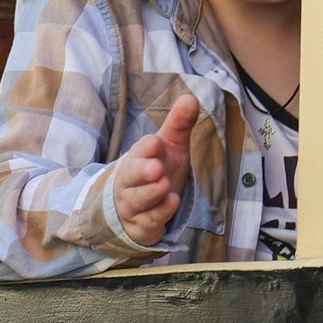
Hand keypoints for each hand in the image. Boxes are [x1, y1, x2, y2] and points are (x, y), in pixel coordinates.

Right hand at [111, 94, 199, 248]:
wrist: (137, 206)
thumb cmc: (156, 170)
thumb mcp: (170, 146)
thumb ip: (179, 124)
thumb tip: (190, 97)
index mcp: (139, 157)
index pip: (140, 150)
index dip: (147, 148)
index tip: (156, 143)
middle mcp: (131, 180)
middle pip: (132, 175)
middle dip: (143, 171)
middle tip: (156, 167)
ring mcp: (134, 204)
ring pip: (138, 199)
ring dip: (150, 193)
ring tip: (163, 185)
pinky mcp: (141, 224)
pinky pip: (148, 220)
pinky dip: (158, 213)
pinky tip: (172, 204)